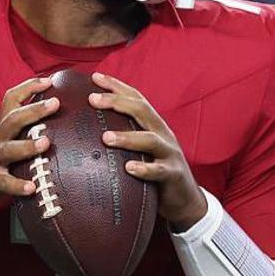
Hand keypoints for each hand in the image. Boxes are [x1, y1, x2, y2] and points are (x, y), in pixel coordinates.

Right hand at [0, 77, 59, 246]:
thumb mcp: (2, 148)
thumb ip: (21, 136)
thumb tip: (54, 127)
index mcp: (0, 131)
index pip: (11, 101)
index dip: (28, 88)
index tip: (48, 80)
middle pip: (12, 120)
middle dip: (34, 110)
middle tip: (55, 103)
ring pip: (9, 149)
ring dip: (27, 145)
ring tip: (45, 143)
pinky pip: (4, 183)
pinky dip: (17, 185)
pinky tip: (31, 187)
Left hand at [88, 72, 207, 231]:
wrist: (186, 198)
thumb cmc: (156, 171)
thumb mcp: (141, 149)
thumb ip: (124, 136)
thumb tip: (88, 130)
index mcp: (153, 124)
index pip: (136, 98)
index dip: (117, 85)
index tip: (95, 77)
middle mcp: (163, 133)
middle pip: (141, 110)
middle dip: (117, 102)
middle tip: (92, 100)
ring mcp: (170, 153)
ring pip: (149, 139)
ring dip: (126, 137)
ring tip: (105, 137)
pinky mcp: (173, 175)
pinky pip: (158, 171)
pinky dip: (144, 168)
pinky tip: (129, 168)